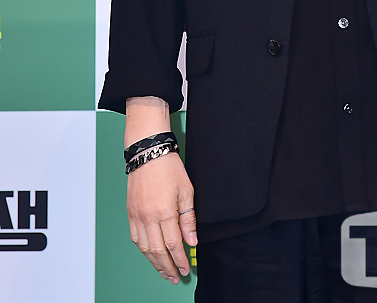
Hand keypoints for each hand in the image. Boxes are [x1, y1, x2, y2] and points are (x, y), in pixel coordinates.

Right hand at [127, 151, 196, 283]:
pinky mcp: (131, 213)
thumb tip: (192, 241)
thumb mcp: (186, 190)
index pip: (173, 245)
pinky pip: (136, 239)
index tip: (185, 268)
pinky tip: (150, 255)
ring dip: (154, 262)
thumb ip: (188, 218)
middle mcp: (148, 217)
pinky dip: (144, 250)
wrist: (148, 153)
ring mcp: (137, 216)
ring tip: (164, 271)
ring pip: (145, 248)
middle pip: (158, 251)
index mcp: (165, 212)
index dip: (180, 259)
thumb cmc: (169, 168)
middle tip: (175, 277)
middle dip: (167, 267)